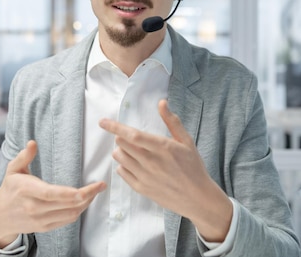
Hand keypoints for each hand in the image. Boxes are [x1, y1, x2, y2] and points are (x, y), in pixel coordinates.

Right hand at [0, 140, 105, 246]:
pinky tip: (84, 201)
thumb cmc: (10, 189)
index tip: (87, 189)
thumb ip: (24, 156)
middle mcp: (33, 207)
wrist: (0, 216)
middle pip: (67, 205)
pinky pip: (67, 220)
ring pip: (70, 214)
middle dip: (87, 196)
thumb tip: (32, 143)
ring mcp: (39, 220)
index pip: (51, 194)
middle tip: (100, 186)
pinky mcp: (44, 227)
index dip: (71, 193)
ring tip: (94, 192)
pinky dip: (78, 211)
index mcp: (26, 190)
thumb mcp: (13, 169)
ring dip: (85, 204)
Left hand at [99, 99, 231, 241]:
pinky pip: (122, 173)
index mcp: (163, 148)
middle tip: (132, 139)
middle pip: (122, 145)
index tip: (103, 122)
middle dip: (122, 138)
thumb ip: (172, 122)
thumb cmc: (193, 167)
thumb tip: (162, 103)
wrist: (197, 198)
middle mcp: (151, 162)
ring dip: (122, 151)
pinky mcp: (141, 189)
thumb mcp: (187, 142)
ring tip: (134, 152)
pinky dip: (124, 166)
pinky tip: (135, 165)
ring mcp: (145, 177)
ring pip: (120, 158)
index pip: (133, 135)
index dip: (116, 127)